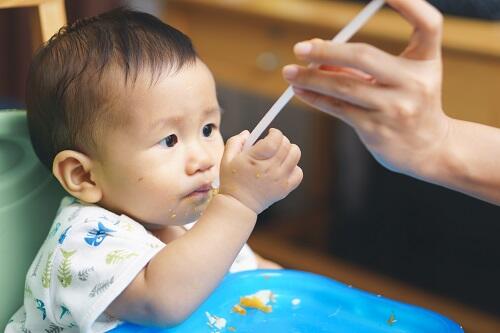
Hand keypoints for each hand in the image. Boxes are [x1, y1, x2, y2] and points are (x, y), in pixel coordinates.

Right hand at [219, 129, 302, 213]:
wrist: (239, 204)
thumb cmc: (232, 180)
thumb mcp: (226, 158)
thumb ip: (236, 141)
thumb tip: (248, 133)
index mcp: (255, 160)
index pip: (274, 140)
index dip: (275, 133)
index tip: (271, 133)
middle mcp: (270, 169)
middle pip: (286, 145)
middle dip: (281, 140)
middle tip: (274, 143)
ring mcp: (280, 179)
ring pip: (295, 155)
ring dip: (289, 150)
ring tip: (280, 153)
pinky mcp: (285, 188)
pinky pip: (299, 172)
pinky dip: (294, 167)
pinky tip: (284, 167)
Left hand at [282, 0, 449, 177]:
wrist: (428, 148)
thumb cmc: (411, 104)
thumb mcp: (401, 78)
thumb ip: (364, 65)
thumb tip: (319, 54)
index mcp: (426, 62)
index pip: (428, 24)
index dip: (409, 4)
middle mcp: (415, 83)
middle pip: (365, 57)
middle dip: (327, 50)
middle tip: (300, 48)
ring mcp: (395, 108)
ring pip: (344, 87)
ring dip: (311, 78)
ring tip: (290, 72)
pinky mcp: (376, 129)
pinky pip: (339, 109)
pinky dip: (316, 98)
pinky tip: (300, 91)